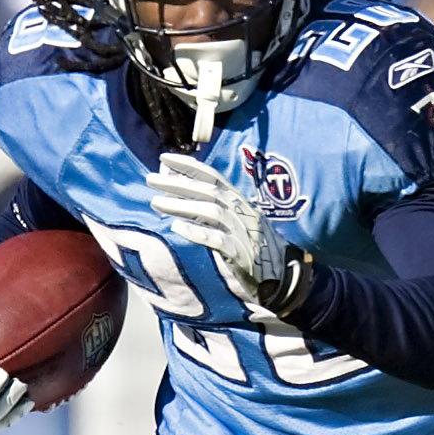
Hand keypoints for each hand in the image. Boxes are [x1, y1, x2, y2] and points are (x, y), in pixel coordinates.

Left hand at [149, 152, 303, 317]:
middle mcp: (241, 212)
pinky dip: (197, 231)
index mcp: (239, 201)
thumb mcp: (236, 220)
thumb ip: (211, 204)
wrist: (282, 275)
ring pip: (210, 211)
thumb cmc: (253, 246)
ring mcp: (242, 232)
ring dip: (182, 205)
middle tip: (151, 180)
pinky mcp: (240, 254)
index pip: (212, 176)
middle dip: (178, 183)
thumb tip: (178, 186)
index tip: (164, 159)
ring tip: (156, 202)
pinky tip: (177, 227)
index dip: (188, 166)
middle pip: (208, 191)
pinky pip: (218, 240)